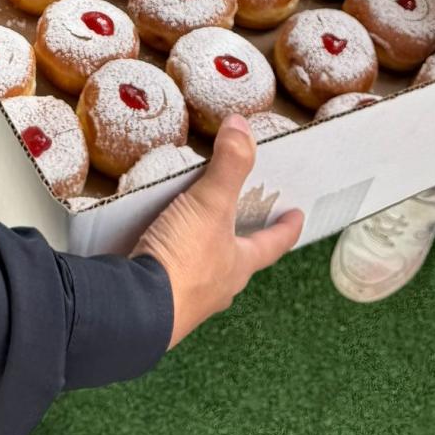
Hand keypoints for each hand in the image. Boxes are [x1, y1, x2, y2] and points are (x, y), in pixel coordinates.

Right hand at [132, 115, 302, 349]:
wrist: (135, 309)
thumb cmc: (184, 260)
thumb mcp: (211, 204)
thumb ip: (229, 165)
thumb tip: (242, 125)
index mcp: (238, 265)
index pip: (271, 244)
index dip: (286, 228)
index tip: (299, 216)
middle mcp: (218, 287)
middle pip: (238, 261)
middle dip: (241, 242)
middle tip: (242, 222)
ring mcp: (187, 300)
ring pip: (204, 272)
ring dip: (201, 252)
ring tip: (191, 229)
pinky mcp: (157, 304)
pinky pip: (169, 277)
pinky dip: (167, 260)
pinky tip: (154, 249)